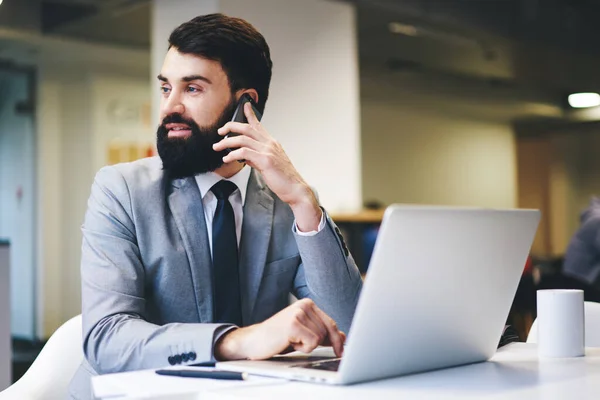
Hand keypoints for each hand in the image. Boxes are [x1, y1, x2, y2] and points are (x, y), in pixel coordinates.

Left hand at [213, 103, 320, 230]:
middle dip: (230, 127)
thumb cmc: (283, 179)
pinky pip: (244, 152)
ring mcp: (268, 151)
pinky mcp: (265, 160)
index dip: (250, 114)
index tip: (244, 106)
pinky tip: (226, 158)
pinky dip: (232, 154)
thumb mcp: (268, 165)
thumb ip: (255, 158)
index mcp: (271, 143)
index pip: (258, 125)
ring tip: (218, 147)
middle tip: (220, 131)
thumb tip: (243, 156)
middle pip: (246, 128)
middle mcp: (269, 144)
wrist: (295, 188)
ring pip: (242, 139)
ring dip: (226, 142)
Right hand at [215, 298, 345, 360]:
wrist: (254, 341)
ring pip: (320, 338)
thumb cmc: (278, 337)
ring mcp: (298, 313)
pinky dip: (302, 348)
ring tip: (291, 340)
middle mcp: (304, 305)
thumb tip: (343, 337)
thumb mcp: (303, 334)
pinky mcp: (293, 324)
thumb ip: (322, 333)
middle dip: (315, 343)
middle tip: (296, 341)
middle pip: (327, 332)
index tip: (341, 351)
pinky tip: (289, 342)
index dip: (337, 339)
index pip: (331, 323)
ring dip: (307, 346)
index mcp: (308, 304)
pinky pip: (312, 343)